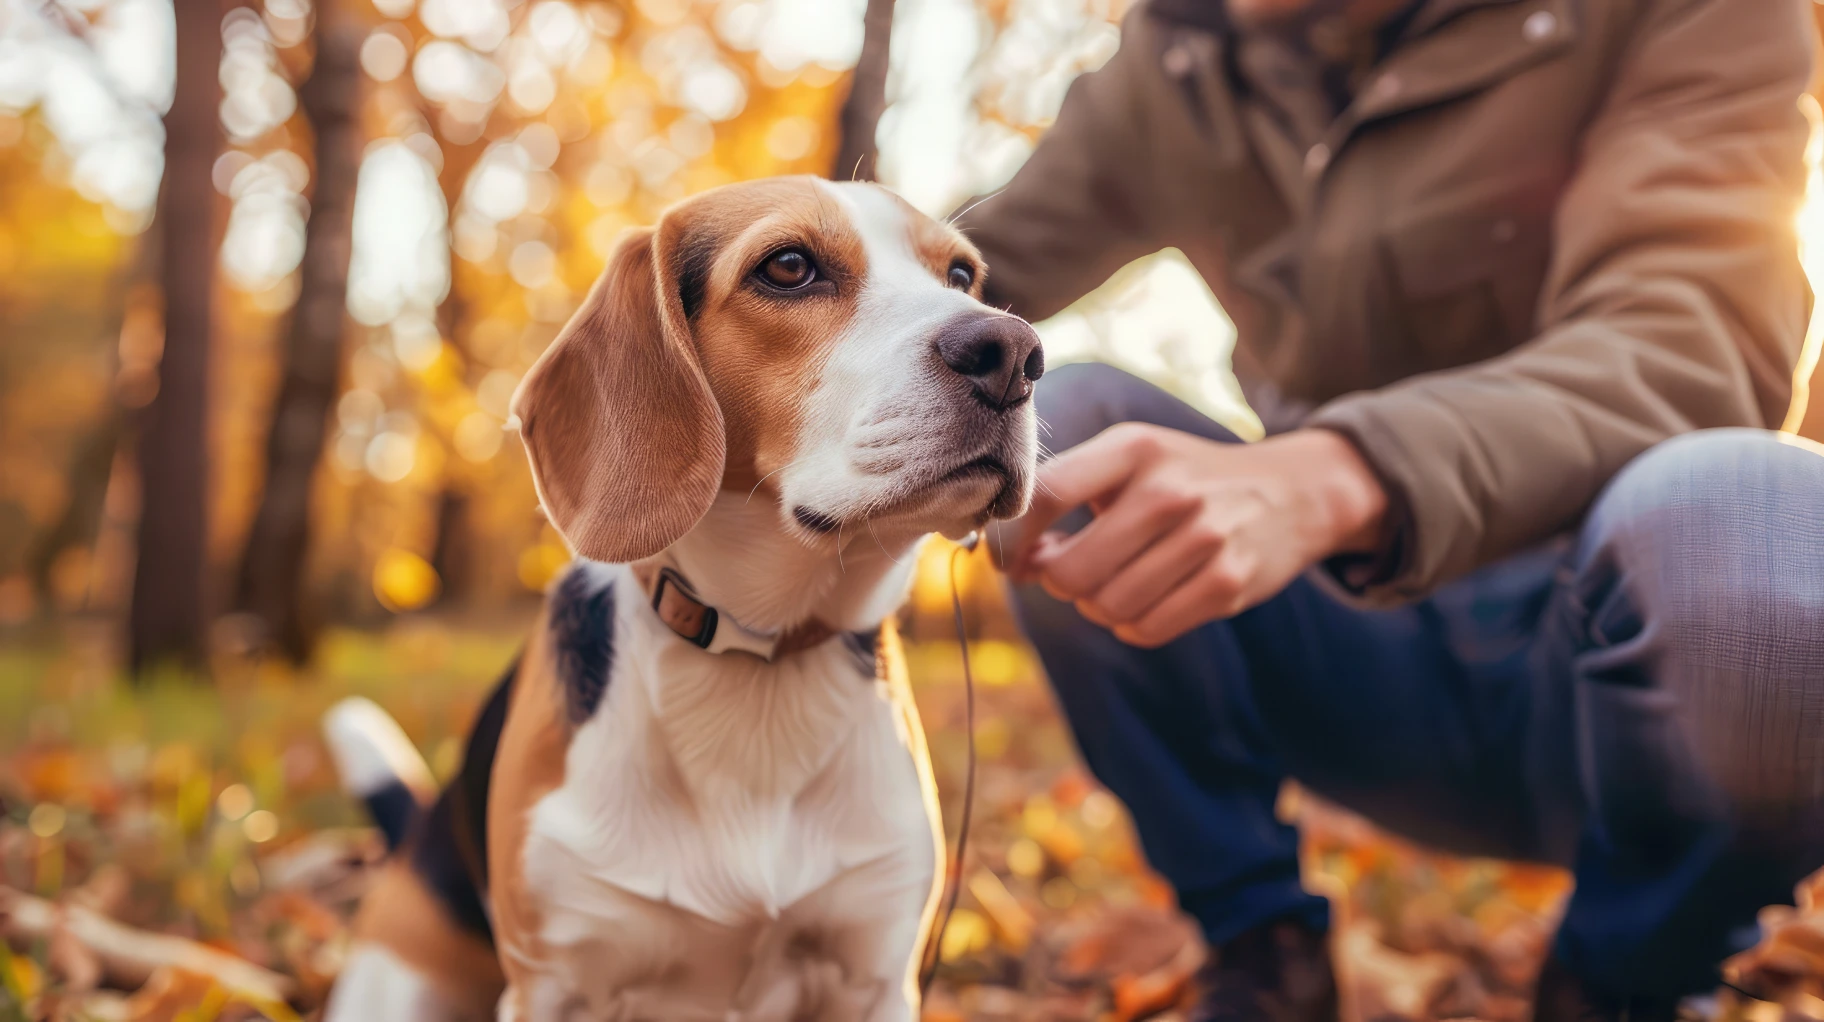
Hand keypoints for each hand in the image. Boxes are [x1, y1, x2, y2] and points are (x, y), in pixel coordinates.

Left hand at [1004, 425, 1387, 646]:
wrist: (1290, 492)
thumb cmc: (1185, 478)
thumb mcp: (1132, 459)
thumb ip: (1068, 493)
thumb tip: (1014, 559)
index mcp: (1134, 448)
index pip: (1048, 493)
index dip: (1012, 537)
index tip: (1008, 558)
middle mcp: (1169, 490)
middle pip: (1070, 570)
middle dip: (1058, 582)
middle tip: (1071, 571)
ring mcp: (1204, 538)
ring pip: (1104, 606)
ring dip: (1096, 606)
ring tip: (1112, 583)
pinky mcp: (1228, 583)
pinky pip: (1145, 629)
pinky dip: (1132, 625)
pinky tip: (1143, 601)